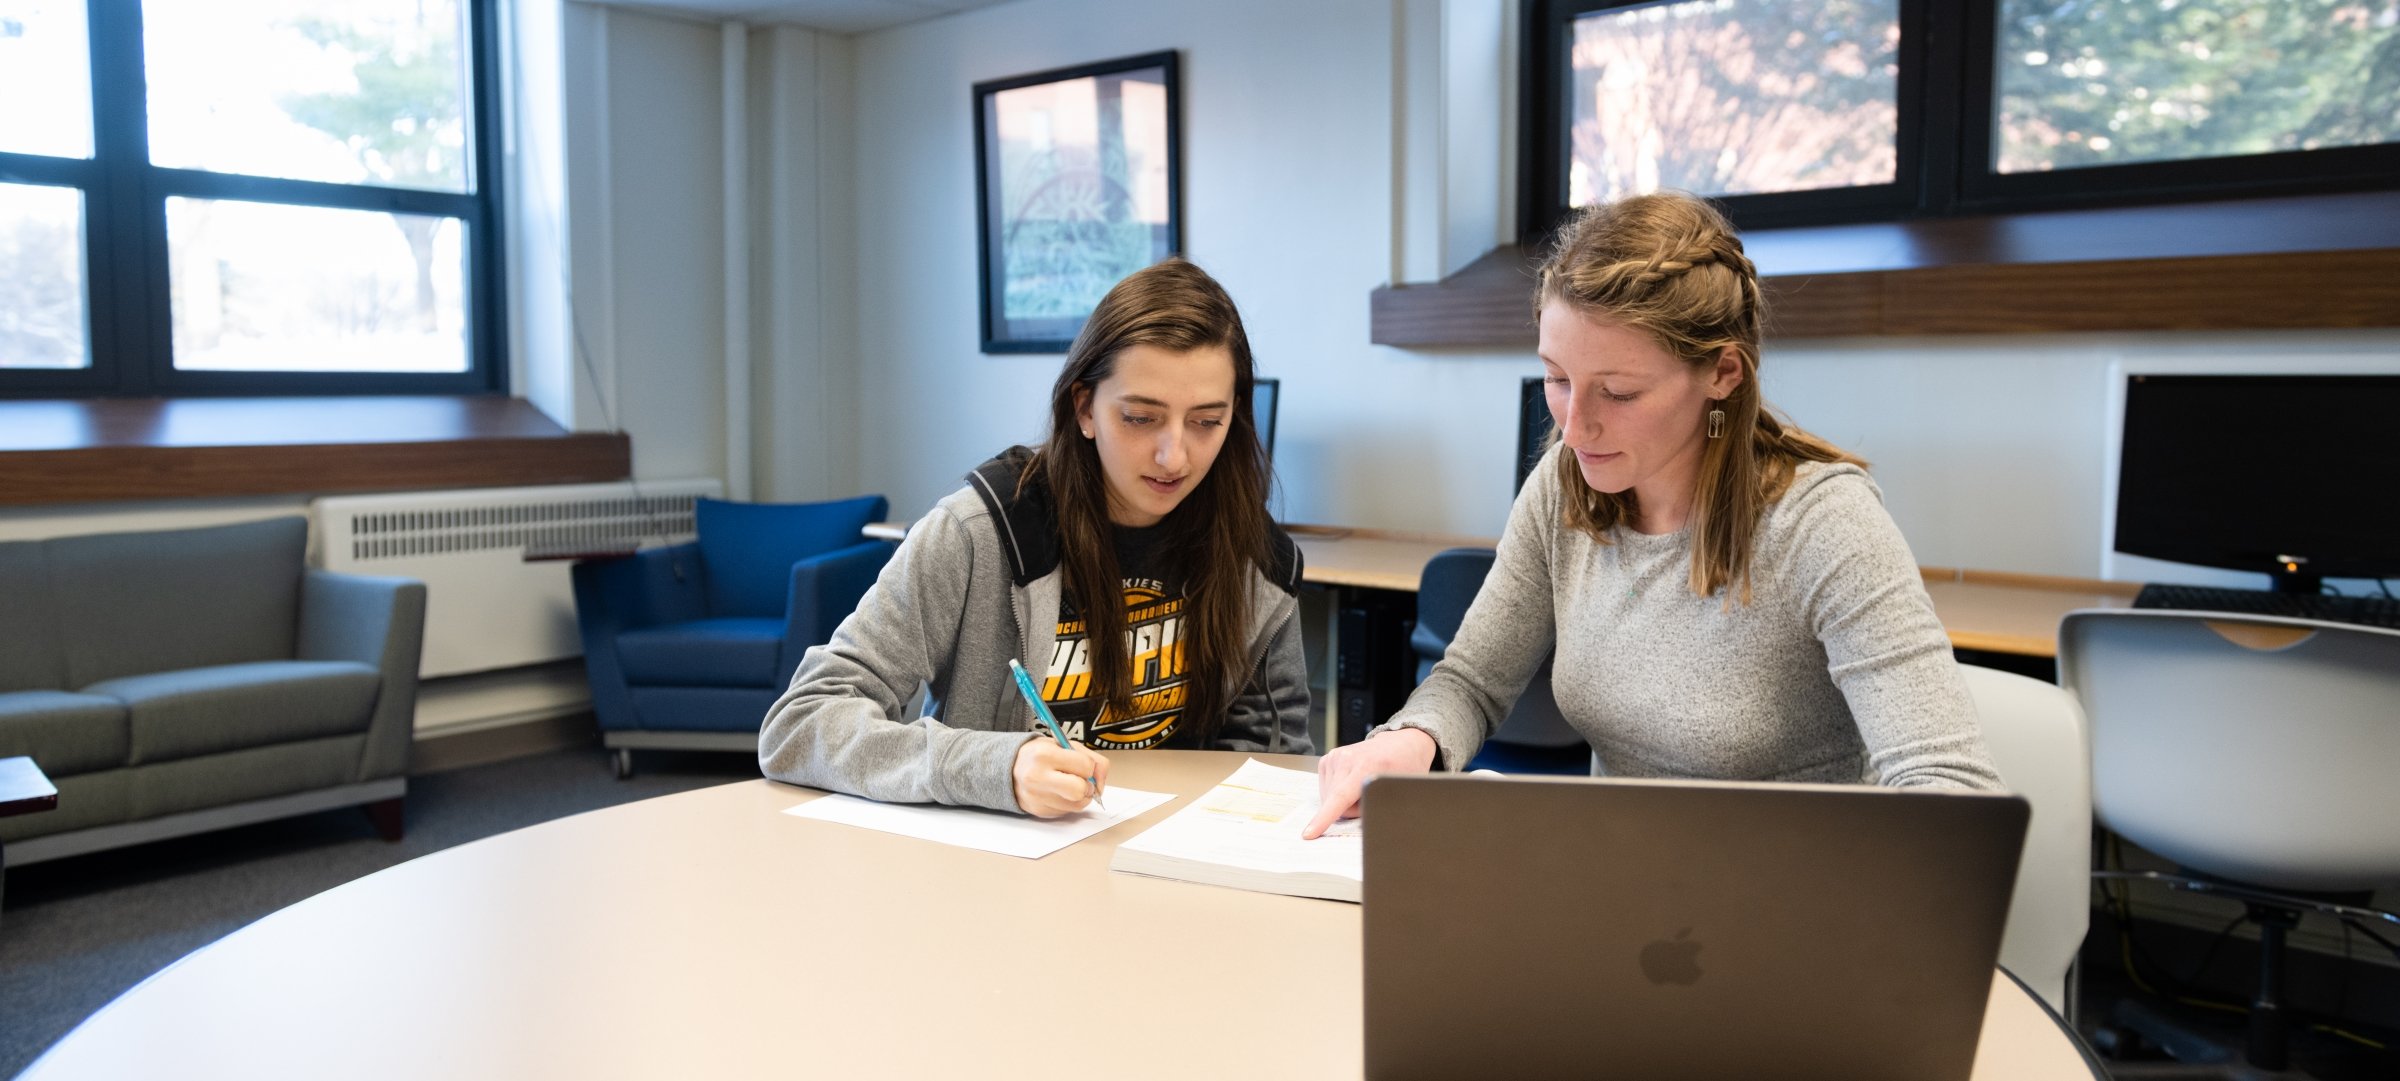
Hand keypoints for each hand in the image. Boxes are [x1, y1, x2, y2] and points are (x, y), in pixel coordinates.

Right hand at [1011, 737, 1109, 816]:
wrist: (1010, 769)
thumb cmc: (1040, 755)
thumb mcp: (1064, 745)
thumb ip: (1091, 758)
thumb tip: (1101, 782)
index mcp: (1045, 755)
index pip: (1085, 766)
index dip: (1089, 766)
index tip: (1082, 765)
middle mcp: (1038, 777)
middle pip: (1079, 791)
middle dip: (1086, 786)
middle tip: (1081, 781)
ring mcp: (1037, 797)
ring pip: (1077, 805)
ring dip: (1079, 796)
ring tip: (1067, 785)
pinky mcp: (1039, 811)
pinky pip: (1067, 812)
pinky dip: (1067, 803)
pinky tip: (1057, 792)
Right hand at [1301, 727, 1437, 838]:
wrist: (1401, 744)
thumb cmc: (1404, 769)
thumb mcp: (1401, 791)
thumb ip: (1380, 808)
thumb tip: (1362, 826)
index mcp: (1367, 766)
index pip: (1340, 797)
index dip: (1324, 818)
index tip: (1309, 833)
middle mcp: (1347, 758)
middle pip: (1335, 803)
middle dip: (1349, 810)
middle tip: (1369, 799)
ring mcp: (1335, 757)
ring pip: (1328, 798)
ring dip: (1343, 802)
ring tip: (1361, 787)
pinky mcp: (1327, 759)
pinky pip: (1326, 790)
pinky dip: (1337, 793)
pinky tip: (1351, 783)